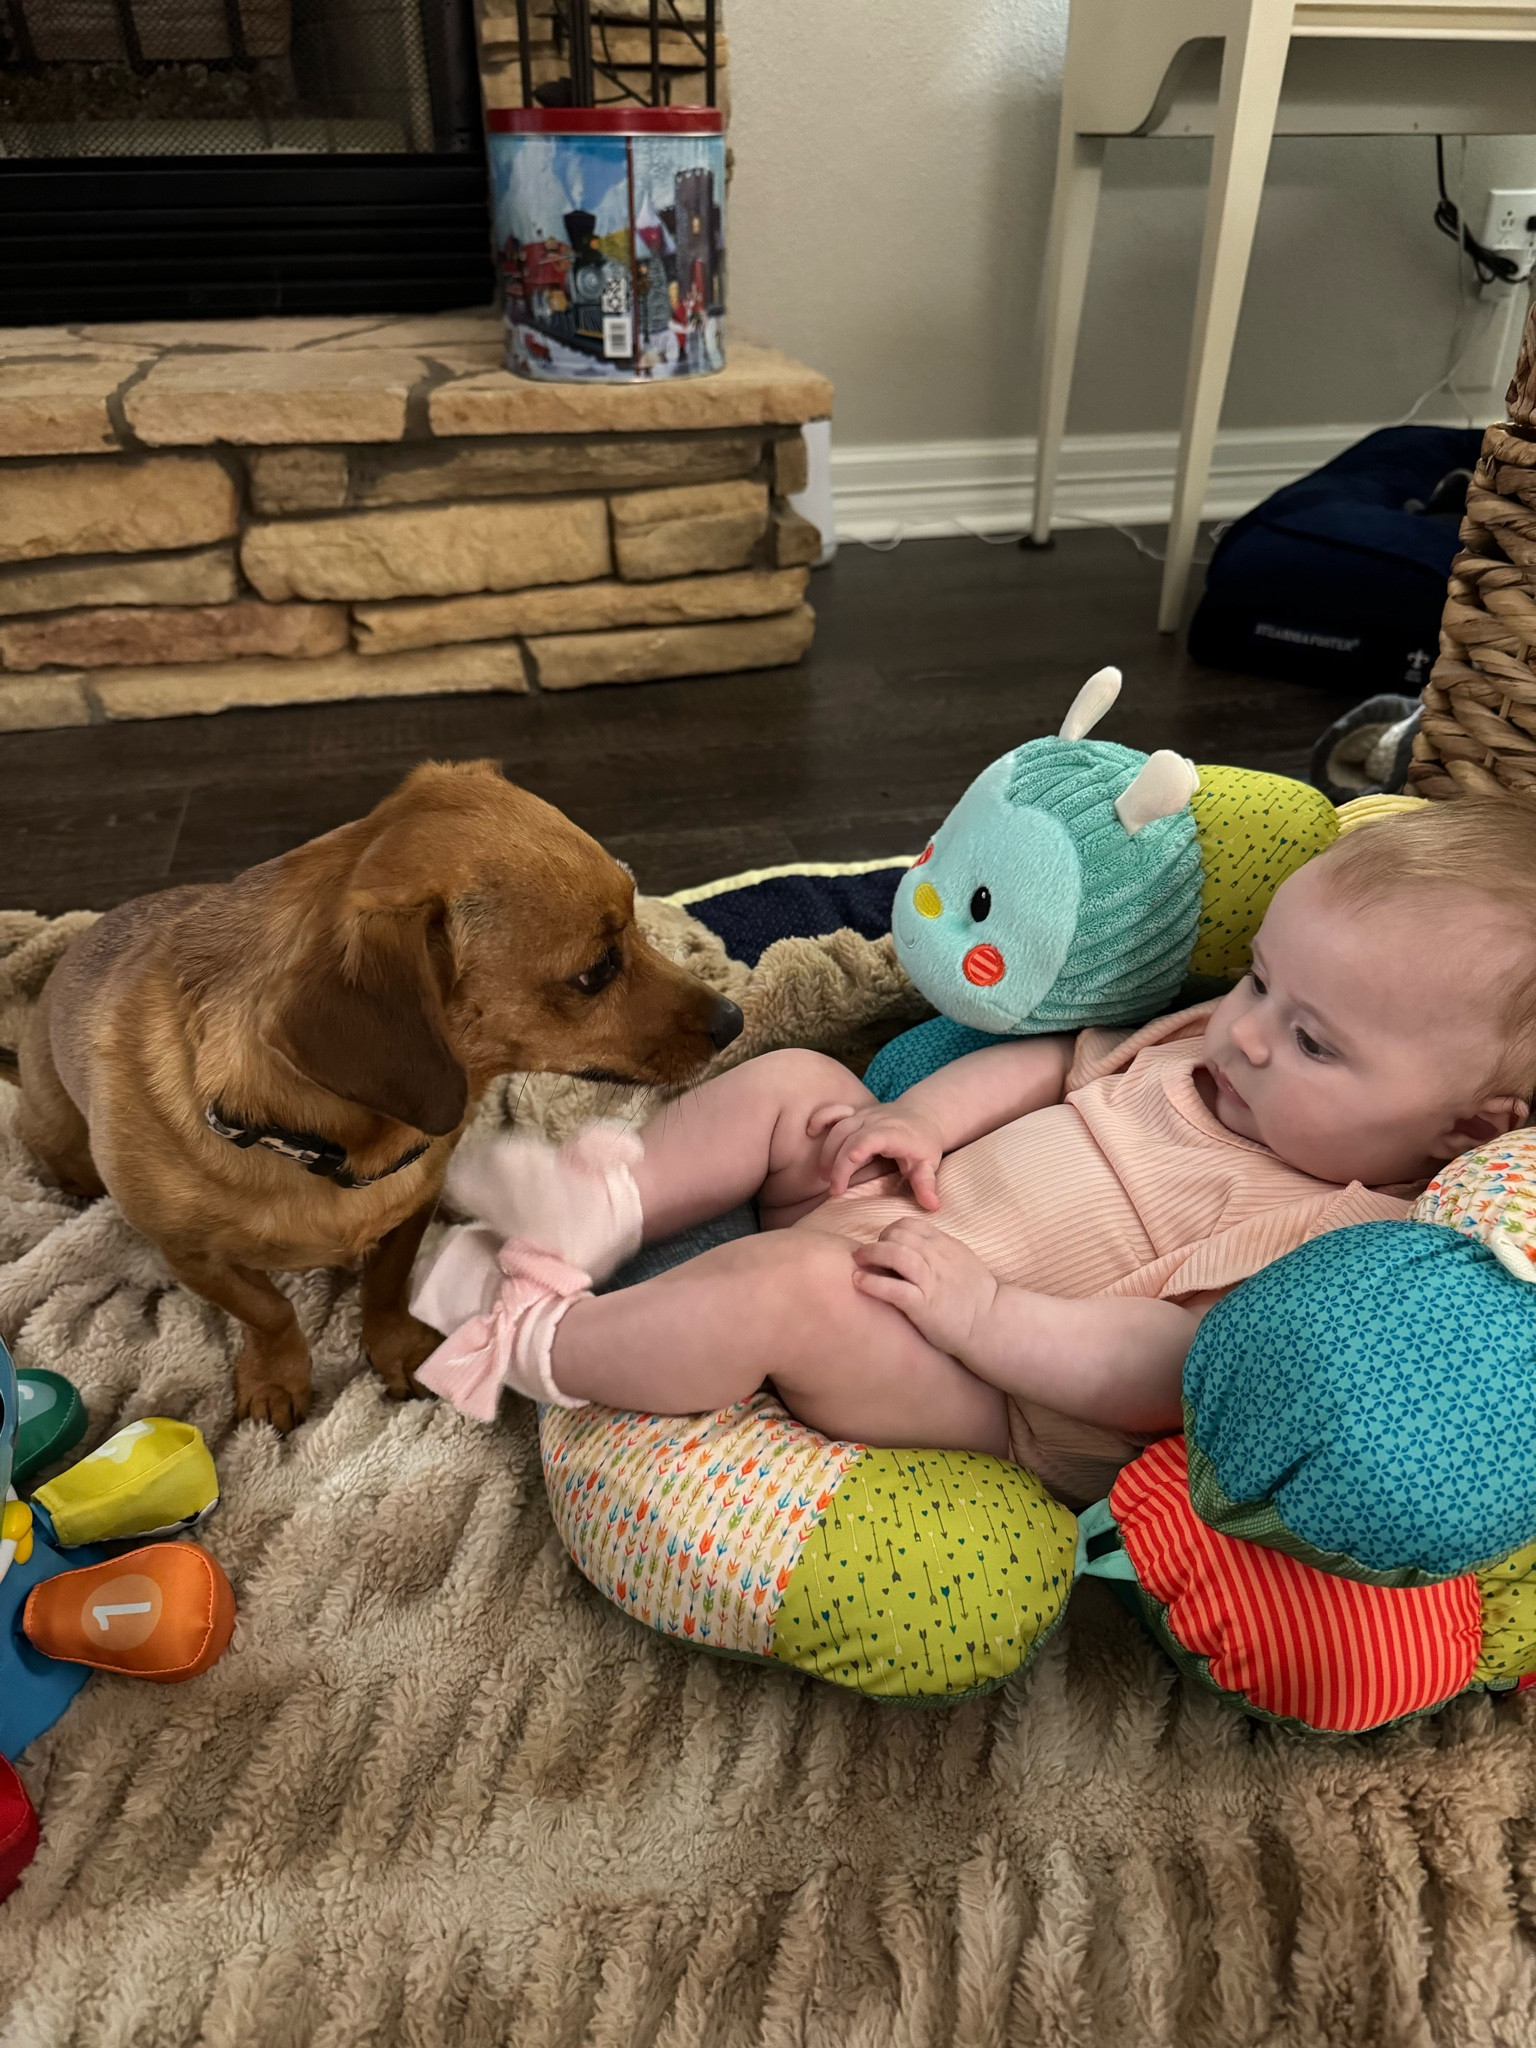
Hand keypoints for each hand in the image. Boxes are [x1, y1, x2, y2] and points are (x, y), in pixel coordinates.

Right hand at [806, 1100, 945, 1209]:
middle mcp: (875, 1120)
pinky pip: (833, 1112)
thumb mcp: (928, 1164)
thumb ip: (926, 1184)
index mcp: (892, 1133)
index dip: (848, 1162)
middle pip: (846, 1138)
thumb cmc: (924, 1144)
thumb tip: (932, 1206)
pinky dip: (820, 1120)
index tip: (839, 1187)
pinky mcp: (855, 1113)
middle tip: (834, 1191)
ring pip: (837, 1129)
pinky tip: (812, 1134)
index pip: (865, 1142)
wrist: (923, 1115)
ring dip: (826, 1152)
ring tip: (825, 1177)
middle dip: (835, 1166)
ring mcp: (864, 1114)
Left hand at [851, 1218, 999, 1358]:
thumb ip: (940, 1251)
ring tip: (858, 1262)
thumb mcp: (962, 1262)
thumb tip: (913, 1246)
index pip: (911, 1225)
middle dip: (877, 1242)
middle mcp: (938, 1259)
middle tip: (866, 1255)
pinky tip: (859, 1283)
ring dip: (871, 1255)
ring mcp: (931, 1281)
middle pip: (898, 1235)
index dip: (891, 1231)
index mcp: (947, 1246)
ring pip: (895, 1254)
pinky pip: (893, 1288)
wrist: (992, 1325)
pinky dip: (873, 1283)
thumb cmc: (976, 1298)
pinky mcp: (924, 1305)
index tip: (884, 1244)